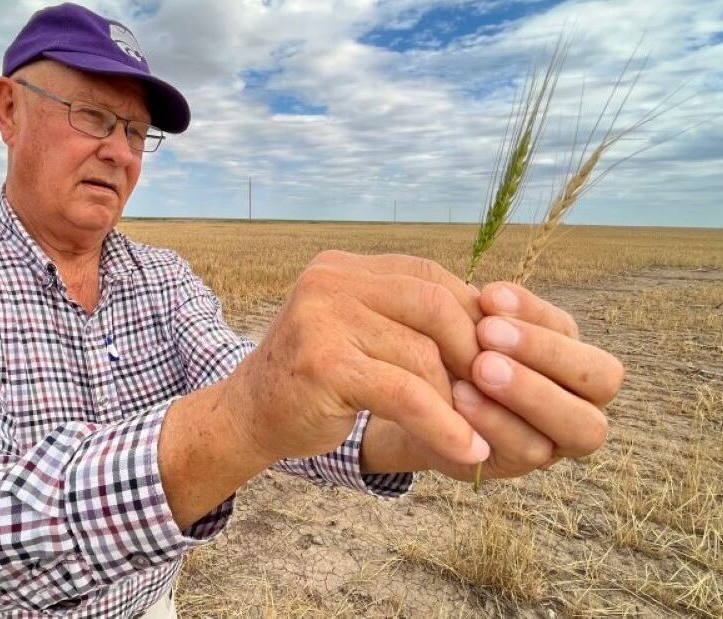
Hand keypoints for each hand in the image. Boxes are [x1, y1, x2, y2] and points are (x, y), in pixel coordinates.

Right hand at [223, 250, 488, 466]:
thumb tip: (493, 328)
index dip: (469, 316)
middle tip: (490, 395)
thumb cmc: (313, 382)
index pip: (427, 275)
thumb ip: (404, 320)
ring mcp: (322, 317)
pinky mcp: (324, 363)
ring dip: (456, 399)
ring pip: (423, 353)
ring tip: (473, 429)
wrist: (247, 416)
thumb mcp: (357, 335)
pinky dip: (444, 425)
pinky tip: (468, 449)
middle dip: (470, 354)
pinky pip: (406, 393)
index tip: (492, 358)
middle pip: (433, 305)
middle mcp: (329, 280)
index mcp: (342, 268)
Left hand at [438, 282, 621, 480]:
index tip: (489, 297)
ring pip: (579, 424)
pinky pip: (527, 449)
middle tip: (488, 332)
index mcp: (572, 356)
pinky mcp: (524, 466)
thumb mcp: (472, 331)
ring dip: (529, 391)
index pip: (574, 331)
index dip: (535, 313)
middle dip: (544, 352)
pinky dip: (496, 421)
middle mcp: (583, 400)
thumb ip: (490, 316)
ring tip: (480, 368)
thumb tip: (492, 297)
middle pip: (601, 379)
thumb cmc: (458, 357)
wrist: (419, 406)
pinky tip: (461, 397)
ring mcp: (561, 440)